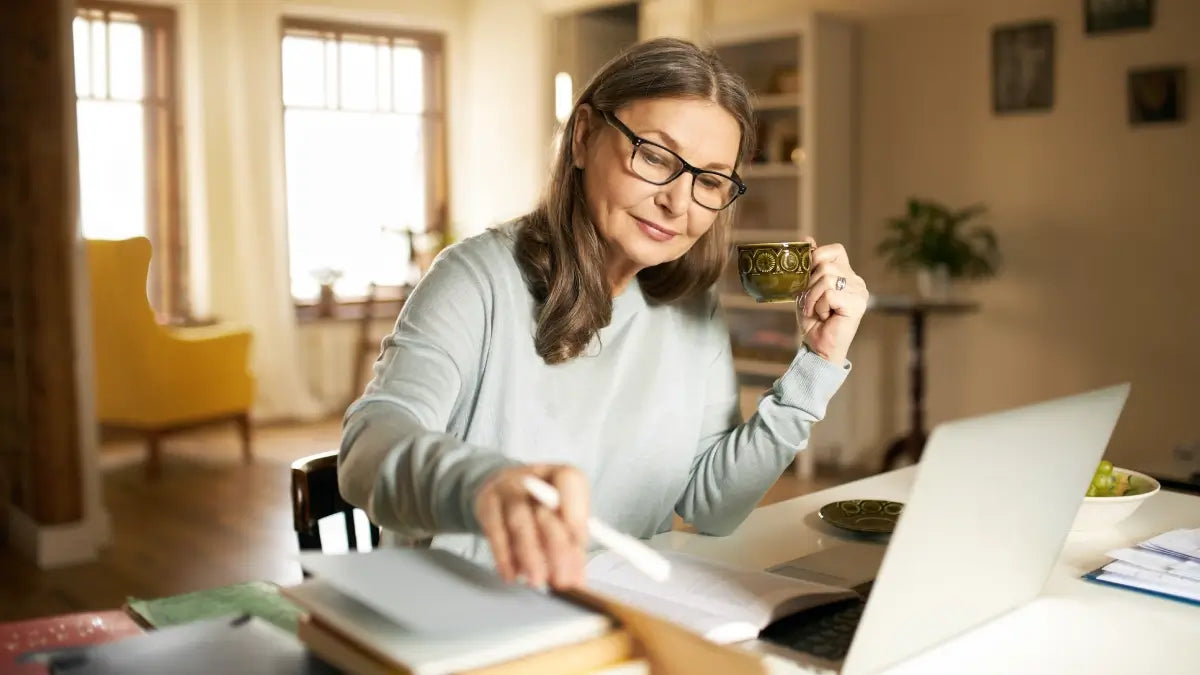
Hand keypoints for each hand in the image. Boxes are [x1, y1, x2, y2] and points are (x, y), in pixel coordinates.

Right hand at [474, 464, 589, 589]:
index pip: (570, 483)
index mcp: (559, 475)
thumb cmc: (541, 504)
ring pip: (519, 522)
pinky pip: (495, 533)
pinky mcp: (487, 505)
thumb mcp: (562, 513)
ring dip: (530, 555)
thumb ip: (572, 542)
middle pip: (544, 511)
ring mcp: (506, 489)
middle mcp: (532, 478)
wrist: (503, 488)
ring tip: (537, 581)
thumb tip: (577, 577)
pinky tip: (512, 575)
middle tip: (562, 579)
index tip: (581, 543)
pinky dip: (504, 557)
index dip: (576, 513)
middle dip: (556, 549)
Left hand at [796, 238, 869, 365]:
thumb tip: (807, 239)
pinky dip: (820, 305)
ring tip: (817, 311)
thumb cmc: (813, 321)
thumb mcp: (807, 289)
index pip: (835, 250)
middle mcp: (857, 281)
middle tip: (810, 302)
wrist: (818, 348)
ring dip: (813, 297)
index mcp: (847, 275)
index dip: (817, 258)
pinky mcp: (858, 303)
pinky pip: (829, 293)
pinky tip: (825, 316)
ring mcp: (860, 292)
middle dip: (809, 284)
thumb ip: (810, 266)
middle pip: (826, 264)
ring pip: (826, 278)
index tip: (808, 276)